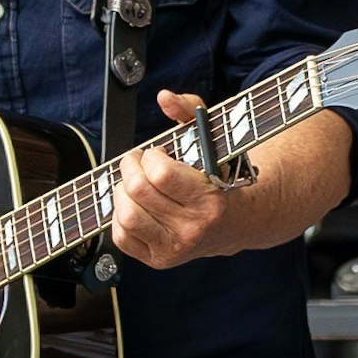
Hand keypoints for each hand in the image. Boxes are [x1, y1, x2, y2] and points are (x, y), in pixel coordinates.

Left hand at [112, 90, 244, 269]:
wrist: (237, 222)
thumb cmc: (220, 176)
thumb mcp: (212, 139)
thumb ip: (190, 110)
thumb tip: (165, 97)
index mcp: (209, 199)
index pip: (160, 175)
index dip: (151, 157)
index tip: (157, 153)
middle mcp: (192, 228)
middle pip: (138, 191)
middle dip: (130, 166)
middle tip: (137, 161)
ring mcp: (174, 248)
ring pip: (125, 215)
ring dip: (121, 191)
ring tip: (134, 183)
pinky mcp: (159, 260)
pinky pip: (121, 237)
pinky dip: (120, 217)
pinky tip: (135, 205)